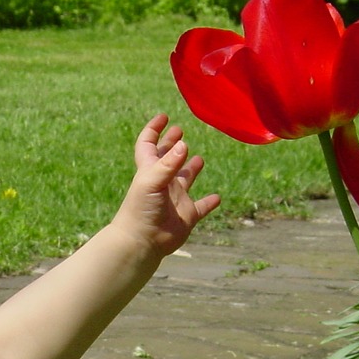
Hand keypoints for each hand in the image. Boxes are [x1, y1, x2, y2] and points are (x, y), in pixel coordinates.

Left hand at [113, 113, 220, 257]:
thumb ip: (168, 163)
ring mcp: (175, 199)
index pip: (148, 144)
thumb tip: (183, 144)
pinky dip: (209, 202)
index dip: (153, 130)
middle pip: (167, 159)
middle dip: (172, 145)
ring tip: (199, 158)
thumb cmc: (141, 210)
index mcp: (150, 171)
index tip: (164, 117)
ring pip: (185, 180)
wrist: (142, 241)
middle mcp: (163, 182)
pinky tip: (217, 197)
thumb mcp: (151, 181)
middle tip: (180, 131)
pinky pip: (201, 207)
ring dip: (190, 169)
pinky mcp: (187, 216)